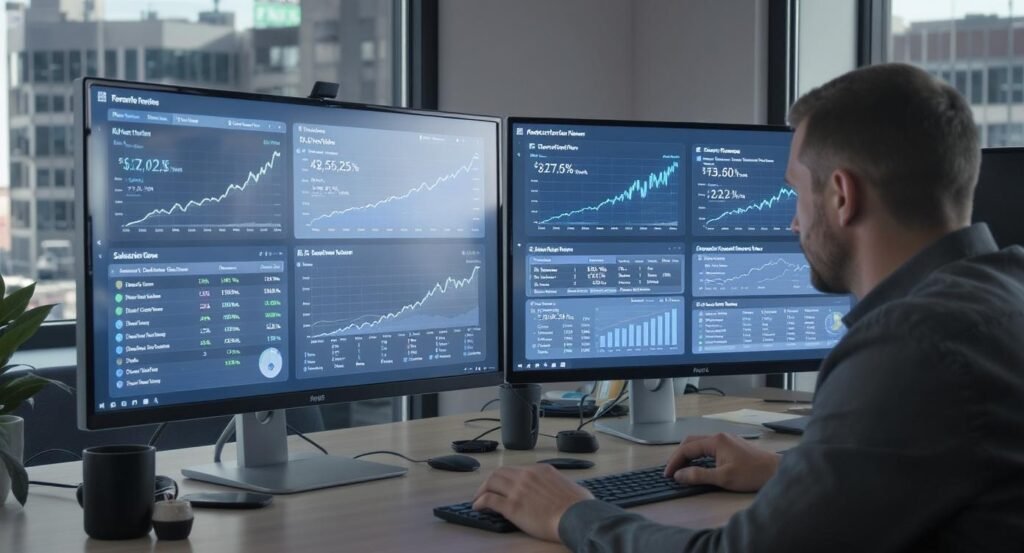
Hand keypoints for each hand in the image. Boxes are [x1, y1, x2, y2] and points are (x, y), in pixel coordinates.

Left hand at [473, 464, 593, 541]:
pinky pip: (489, 499)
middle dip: (491, 481)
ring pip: (491, 482)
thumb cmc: (579, 505)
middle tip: (486, 490)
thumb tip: (566, 490)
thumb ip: (562, 485)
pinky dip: (480, 501)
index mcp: (541, 470)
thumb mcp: (572, 486)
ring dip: (482, 490)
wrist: (576, 516)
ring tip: (478, 498)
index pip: (517, 470)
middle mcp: (526, 476)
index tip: (504, 485)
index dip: (507, 478)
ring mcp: (518, 490)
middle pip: (500, 473)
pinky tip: (478, 507)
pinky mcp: (512, 506)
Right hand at [663, 433, 780, 491]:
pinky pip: (709, 448)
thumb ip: (699, 476)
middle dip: (679, 456)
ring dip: (689, 455)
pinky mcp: (732, 447)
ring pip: (700, 444)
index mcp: (716, 441)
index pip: (687, 448)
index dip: (675, 461)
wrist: (776, 471)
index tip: (668, 474)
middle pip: (691, 442)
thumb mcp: (723, 478)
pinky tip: (699, 466)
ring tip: (682, 469)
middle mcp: (719, 437)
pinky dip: (699, 456)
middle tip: (672, 470)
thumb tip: (679, 475)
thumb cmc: (752, 474)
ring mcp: (727, 440)